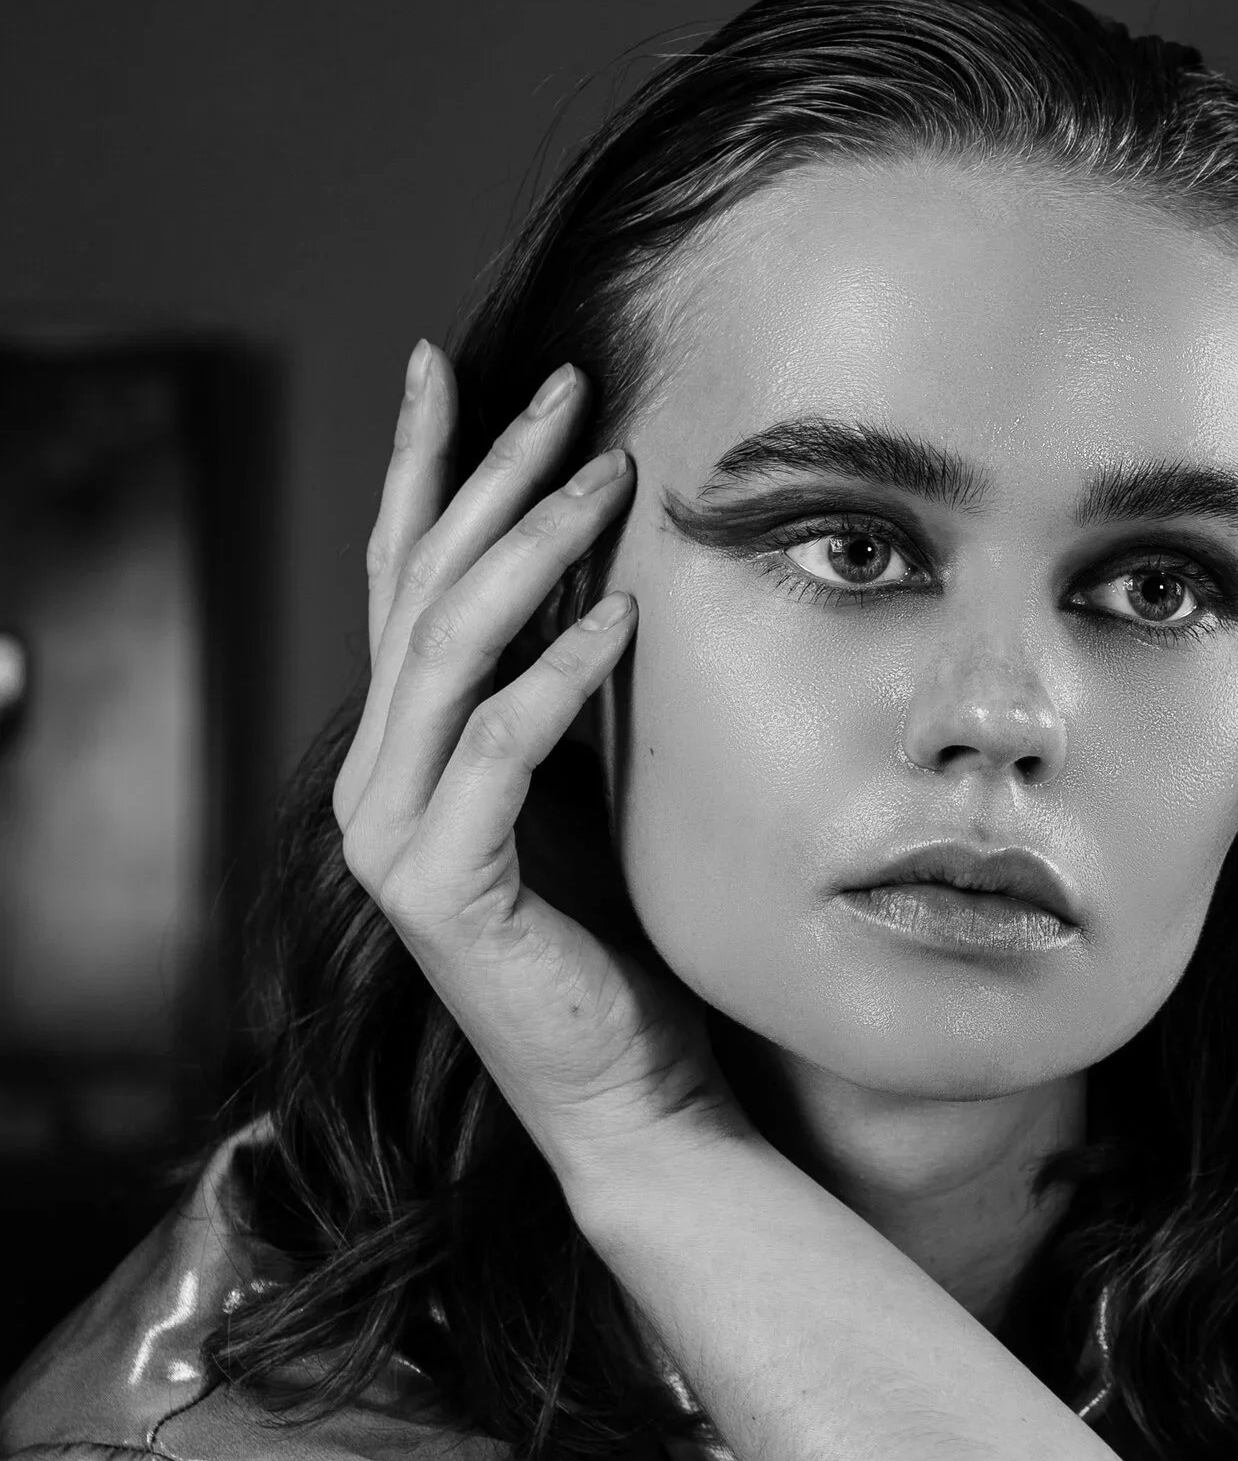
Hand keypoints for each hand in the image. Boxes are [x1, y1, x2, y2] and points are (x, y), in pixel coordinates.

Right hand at [335, 341, 732, 1185]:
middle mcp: (377, 782)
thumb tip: (605, 570)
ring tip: (607, 479)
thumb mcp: (592, 785)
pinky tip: (620, 617)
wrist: (637, 1094)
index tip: (451, 366)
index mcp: (403, 749)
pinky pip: (498, 753)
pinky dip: (559, 678)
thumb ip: (564, 693)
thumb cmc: (625, 941)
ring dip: (532, 554)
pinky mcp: (442, 891)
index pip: (404, 578)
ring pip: (450, 654)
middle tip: (564, 391)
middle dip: (489, 480)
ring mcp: (395, 838)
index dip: (425, 469)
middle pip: (422, 593)